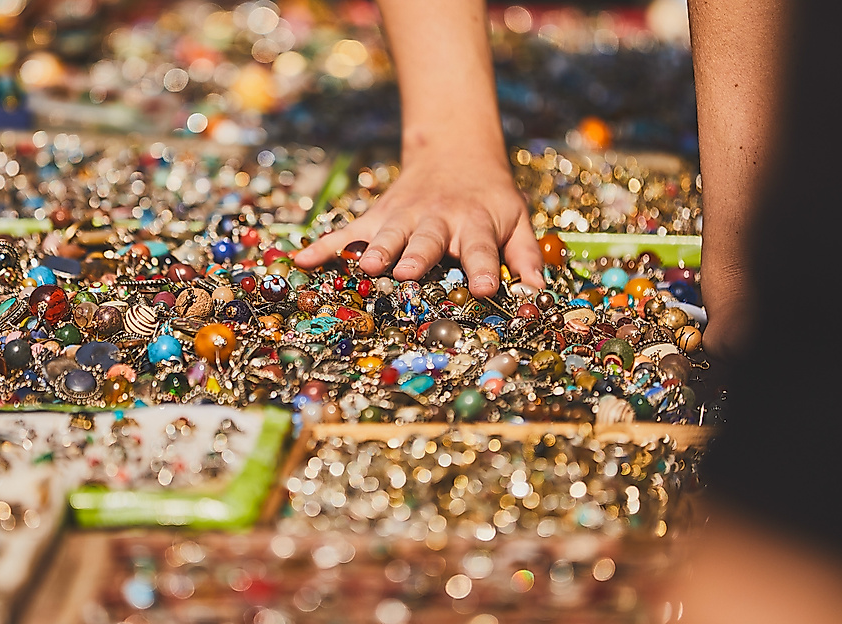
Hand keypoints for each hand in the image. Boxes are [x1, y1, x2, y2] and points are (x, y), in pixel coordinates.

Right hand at [294, 150, 544, 297]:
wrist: (454, 152)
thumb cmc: (489, 199)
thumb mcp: (516, 218)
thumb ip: (524, 254)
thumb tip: (539, 291)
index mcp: (474, 224)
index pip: (480, 248)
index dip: (484, 268)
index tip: (484, 289)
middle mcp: (436, 220)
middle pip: (426, 240)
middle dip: (417, 256)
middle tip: (409, 272)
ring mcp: (402, 218)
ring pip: (387, 235)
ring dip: (375, 249)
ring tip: (365, 265)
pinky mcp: (377, 218)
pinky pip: (347, 233)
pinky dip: (324, 246)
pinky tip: (301, 261)